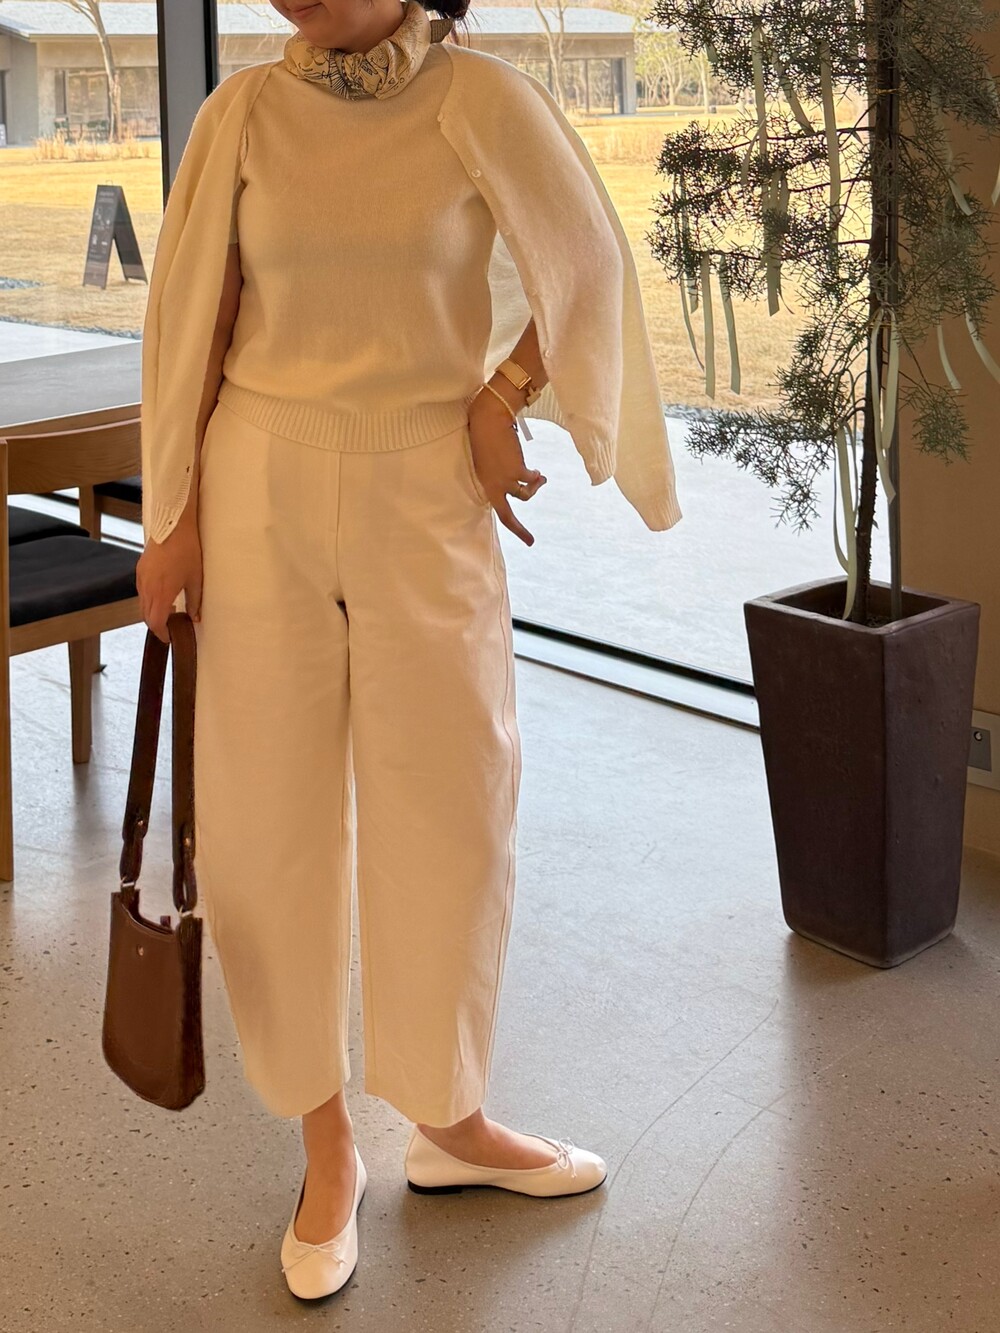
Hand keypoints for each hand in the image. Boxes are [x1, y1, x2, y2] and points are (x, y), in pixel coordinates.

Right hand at [136, 515, 202, 643]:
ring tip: (168, 613)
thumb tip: (195, 618)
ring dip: (152, 613)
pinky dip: (149, 600)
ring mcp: (141, 578)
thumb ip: (195, 601)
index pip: (156, 622)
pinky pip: (141, 592)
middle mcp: (147, 588)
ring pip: (142, 604)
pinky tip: (162, 597)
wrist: (171, 526)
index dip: (162, 633)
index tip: (170, 638)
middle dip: (157, 625)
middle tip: (170, 629)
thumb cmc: (187, 550)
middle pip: (146, 616)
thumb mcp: (196, 578)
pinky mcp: (140, 570)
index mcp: (161, 592)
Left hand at [467, 396, 546, 545]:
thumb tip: (523, 482)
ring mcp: (504, 481)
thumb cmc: (487, 434)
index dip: (506, 523)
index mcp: (484, 483)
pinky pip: (532, 479)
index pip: (494, 508)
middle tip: (530, 541)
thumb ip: (499, 474)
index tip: (515, 535)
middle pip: (506, 515)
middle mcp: (492, 486)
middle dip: (519, 530)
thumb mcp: (489, 460)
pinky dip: (536, 476)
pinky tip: (538, 471)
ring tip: (540, 478)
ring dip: (535, 487)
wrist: (489, 419)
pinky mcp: (516, 472)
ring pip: (526, 495)